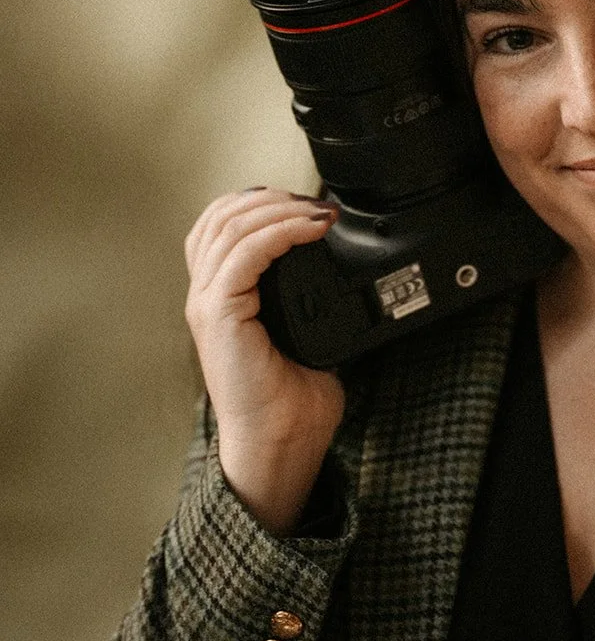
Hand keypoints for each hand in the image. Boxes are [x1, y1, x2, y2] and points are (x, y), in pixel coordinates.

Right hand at [184, 188, 345, 534]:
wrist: (281, 442)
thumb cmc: (292, 401)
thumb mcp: (304, 335)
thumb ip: (308, 301)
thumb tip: (344, 275)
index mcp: (219, 298)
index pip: (220, 226)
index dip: (260, 204)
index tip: (308, 206)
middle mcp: (205, 296)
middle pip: (219, 216)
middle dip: (272, 198)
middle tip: (316, 204)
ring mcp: (207, 304)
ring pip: (229, 226)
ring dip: (279, 209)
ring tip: (317, 213)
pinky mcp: (219, 315)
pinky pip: (243, 253)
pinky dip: (279, 232)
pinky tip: (310, 231)